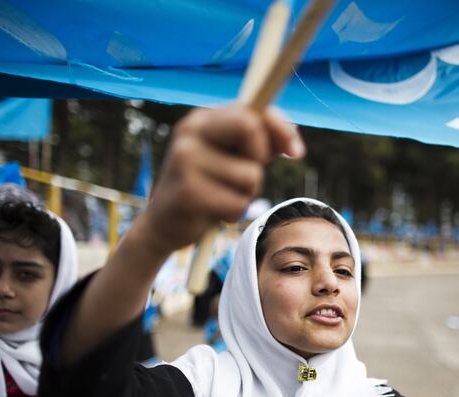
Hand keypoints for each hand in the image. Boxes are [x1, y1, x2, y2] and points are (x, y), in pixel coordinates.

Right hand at [139, 104, 304, 254]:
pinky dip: (233, 213)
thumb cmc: (207, 189)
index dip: (280, 128)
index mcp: (201, 119)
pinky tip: (212, 212)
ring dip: (247, 194)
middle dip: (261, 157)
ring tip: (222, 197)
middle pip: (250, 127)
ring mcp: (185, 160)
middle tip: (245, 177)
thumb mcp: (234, 160)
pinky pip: (238, 203)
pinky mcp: (187, 192)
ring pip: (251, 175)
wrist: (162, 225)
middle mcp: (190, 133)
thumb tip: (294, 146)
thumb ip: (263, 144)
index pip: (252, 110)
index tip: (296, 152)